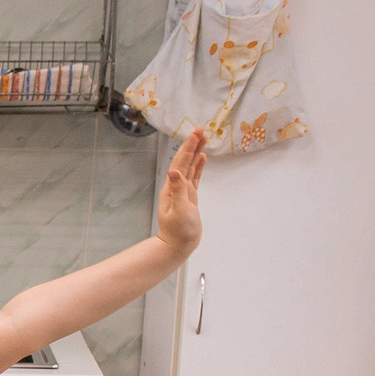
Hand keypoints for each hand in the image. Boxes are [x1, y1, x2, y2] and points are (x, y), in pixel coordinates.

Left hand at [155, 131, 205, 260]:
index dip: (188, 147)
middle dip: (192, 145)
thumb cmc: (179, 232)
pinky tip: (202, 157)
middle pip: (185, 161)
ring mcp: (183, 191)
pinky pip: (195, 177)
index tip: (195, 134)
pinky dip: (198, 166)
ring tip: (203, 137)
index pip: (180, 163)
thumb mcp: (180, 210)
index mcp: (171, 188)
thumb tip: (174, 172)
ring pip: (190, 166)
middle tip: (200, 129)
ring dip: (195, 152)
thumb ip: (178, 191)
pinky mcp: (190, 197)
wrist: (178, 245)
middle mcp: (175, 187)